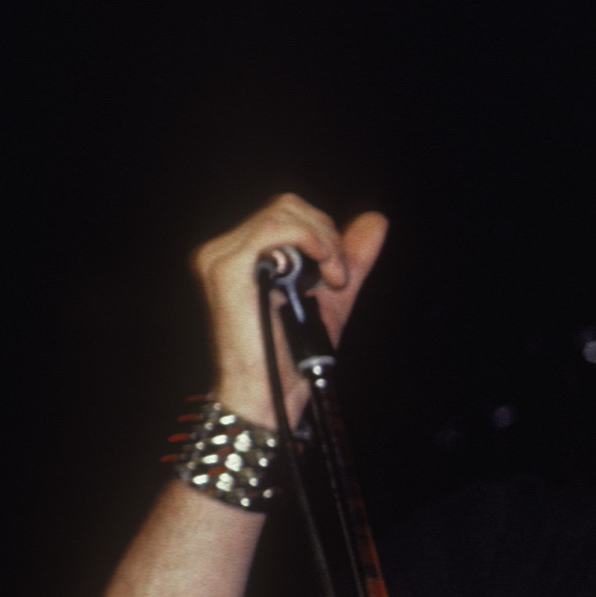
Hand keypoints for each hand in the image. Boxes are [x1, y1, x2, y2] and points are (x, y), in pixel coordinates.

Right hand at [195, 196, 387, 427]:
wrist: (271, 391)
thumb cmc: (294, 353)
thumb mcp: (333, 294)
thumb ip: (351, 256)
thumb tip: (376, 219)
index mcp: (241, 254)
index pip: (287, 212)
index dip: (323, 232)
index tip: (339, 271)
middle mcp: (223, 251)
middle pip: (286, 205)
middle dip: (328, 235)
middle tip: (338, 276)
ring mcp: (220, 257)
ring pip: (284, 212)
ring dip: (325, 243)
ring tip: (333, 280)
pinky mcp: (225, 267)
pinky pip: (275, 228)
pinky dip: (312, 243)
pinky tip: (325, 275)